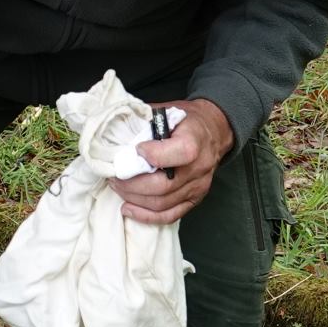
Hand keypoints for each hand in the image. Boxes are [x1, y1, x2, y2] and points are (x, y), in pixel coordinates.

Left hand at [112, 98, 234, 224]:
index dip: (154, 154)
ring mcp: (198, 186)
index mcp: (195, 140)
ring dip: (134, 198)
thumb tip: (115, 131)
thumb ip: (144, 120)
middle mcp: (199, 166)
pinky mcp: (195, 199)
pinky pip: (170, 215)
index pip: (180, 152)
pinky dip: (146, 216)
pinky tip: (128, 209)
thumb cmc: (185, 120)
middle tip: (114, 176)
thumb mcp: (167, 110)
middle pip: (163, 186)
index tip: (135, 150)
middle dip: (132, 184)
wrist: (214, 131)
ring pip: (162, 203)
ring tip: (117, 187)